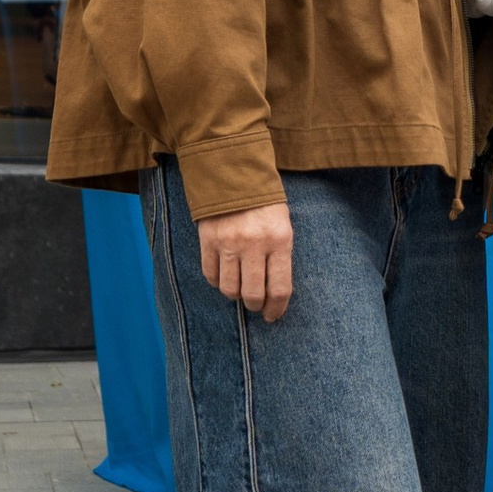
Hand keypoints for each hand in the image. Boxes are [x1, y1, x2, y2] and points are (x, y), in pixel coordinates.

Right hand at [197, 202, 293, 317]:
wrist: (235, 175)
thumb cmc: (265, 205)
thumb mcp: (283, 226)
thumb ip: (279, 257)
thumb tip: (273, 293)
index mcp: (279, 240)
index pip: (280, 288)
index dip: (276, 309)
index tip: (272, 316)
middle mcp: (254, 244)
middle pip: (253, 294)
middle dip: (255, 306)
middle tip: (255, 306)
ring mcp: (229, 243)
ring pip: (229, 289)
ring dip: (235, 296)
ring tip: (240, 290)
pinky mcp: (208, 241)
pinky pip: (211, 275)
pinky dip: (217, 282)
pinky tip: (224, 276)